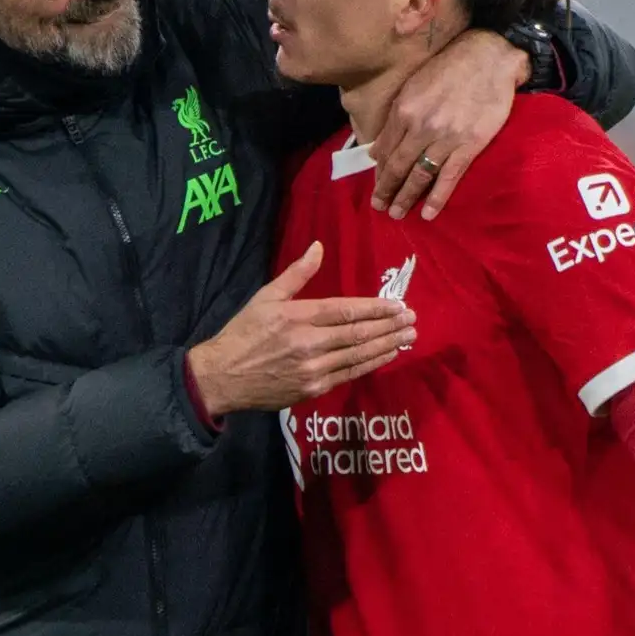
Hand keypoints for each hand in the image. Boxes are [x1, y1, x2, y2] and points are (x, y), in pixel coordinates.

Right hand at [188, 242, 415, 415]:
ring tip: (408, 336)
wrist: (222, 377)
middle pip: (358, 333)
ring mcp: (313, 369)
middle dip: (389, 326)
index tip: (397, 304)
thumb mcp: (265, 297)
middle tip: (412, 319)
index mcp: (298, 317)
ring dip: (387, 345)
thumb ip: (296, 273)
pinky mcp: (314, 389)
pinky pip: (349, 374)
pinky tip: (386, 355)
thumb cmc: (244, 332)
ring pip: (359, 355)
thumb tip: (319, 247)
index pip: (346, 310)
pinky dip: (371, 364)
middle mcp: (309, 344)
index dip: (375, 307)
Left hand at [370, 29, 528, 220]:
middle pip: (397, 166)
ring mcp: (445, 138)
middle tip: (379, 207)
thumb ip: (395, 117)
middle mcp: (421, 126)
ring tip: (397, 213)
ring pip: (419, 175)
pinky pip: (448, 177)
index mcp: (404, 109)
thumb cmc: (449, 67)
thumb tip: (376, 150)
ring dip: (406, 197)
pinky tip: (428, 213)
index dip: (379, 171)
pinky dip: (436, 198)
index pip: (385, 149)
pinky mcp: (469, 145)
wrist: (489, 57)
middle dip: (386, 189)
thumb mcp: (413, 85)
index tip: (377, 185)